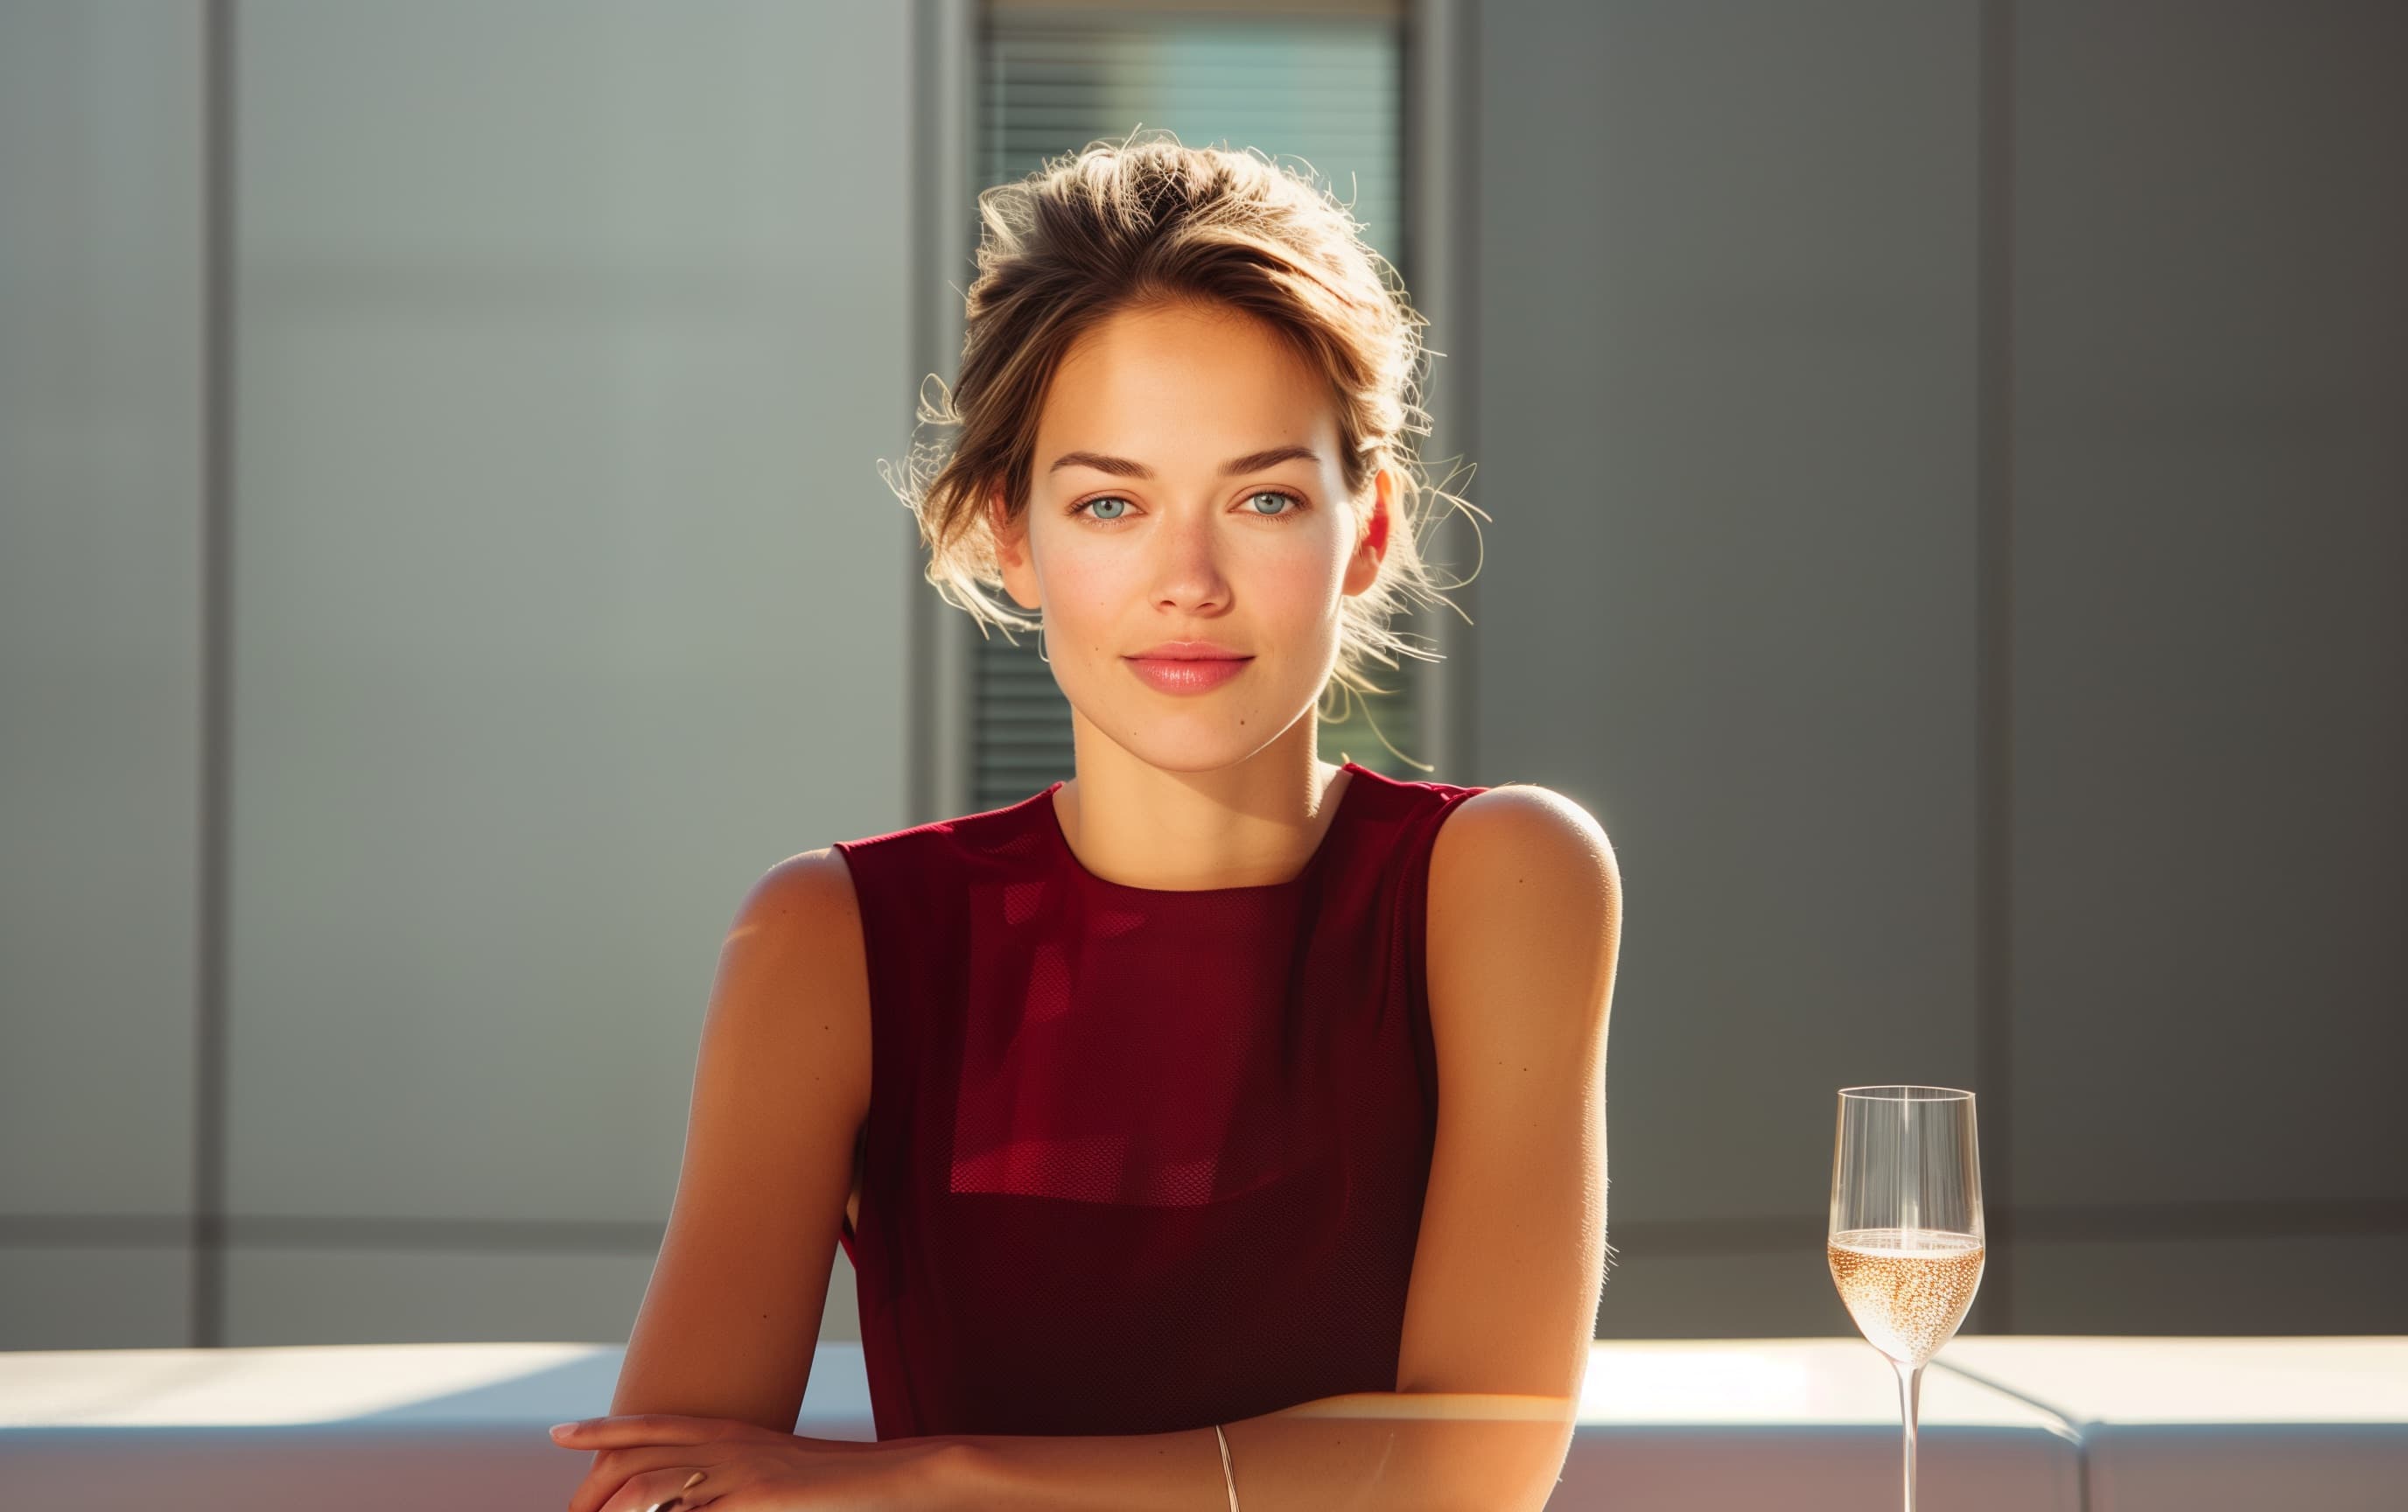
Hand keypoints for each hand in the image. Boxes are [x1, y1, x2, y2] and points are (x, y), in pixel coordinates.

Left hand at [550, 1413, 951, 1511]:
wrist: (889, 1475)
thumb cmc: (833, 1481)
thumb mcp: (771, 1469)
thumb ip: (728, 1479)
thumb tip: (693, 1495)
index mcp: (727, 1430)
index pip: (650, 1423)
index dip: (602, 1428)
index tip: (561, 1434)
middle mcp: (725, 1442)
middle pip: (637, 1456)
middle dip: (592, 1487)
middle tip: (572, 1511)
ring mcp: (740, 1470)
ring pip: (651, 1484)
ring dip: (613, 1508)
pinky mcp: (758, 1496)